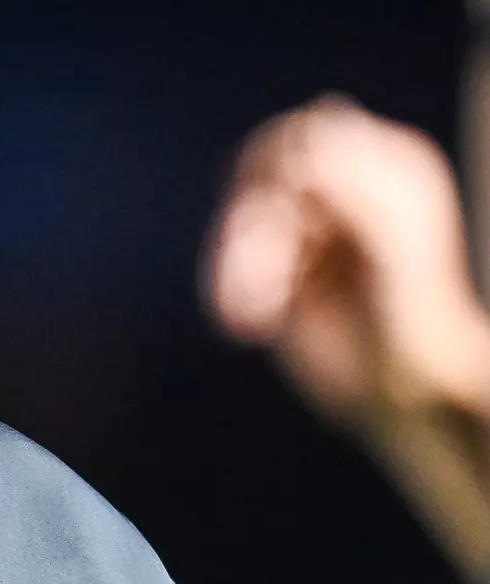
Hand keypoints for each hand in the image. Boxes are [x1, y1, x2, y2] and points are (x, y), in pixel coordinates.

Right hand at [204, 96, 489, 425]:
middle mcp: (339, 195)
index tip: (282, 204)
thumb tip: (296, 150)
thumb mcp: (393, 241)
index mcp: (382, 168)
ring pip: (236, 225)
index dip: (280, 166)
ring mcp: (304, 236)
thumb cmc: (415, 316)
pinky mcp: (274, 277)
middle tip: (262, 275)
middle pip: (257, 177)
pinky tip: (251, 325)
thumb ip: (352, 187)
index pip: (307, 133)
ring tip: (254, 316)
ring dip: (236, 266)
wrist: (404, 389)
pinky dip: (230, 294)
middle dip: (250, 223)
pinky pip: (228, 268)